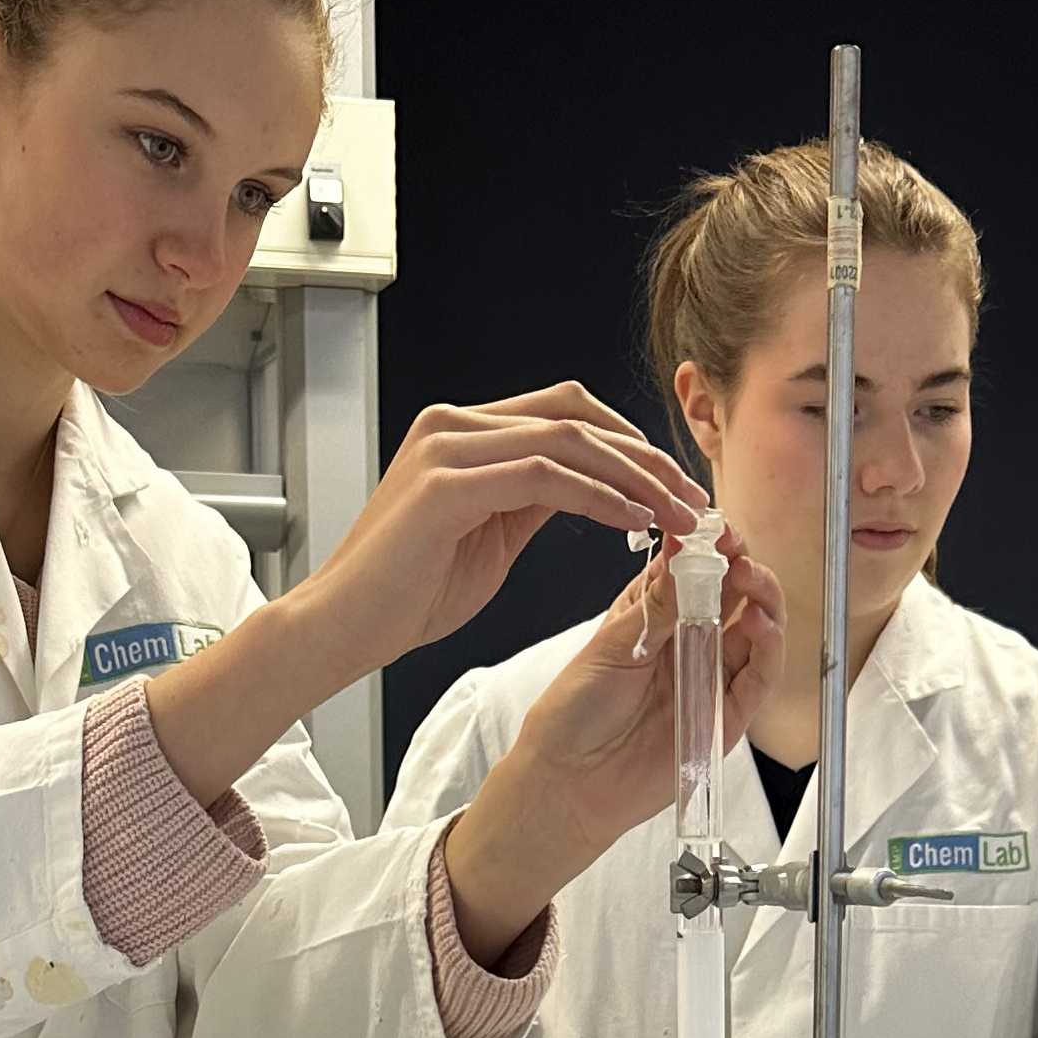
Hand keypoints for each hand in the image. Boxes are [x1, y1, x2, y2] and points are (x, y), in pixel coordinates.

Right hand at [294, 384, 710, 686]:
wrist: (343, 627)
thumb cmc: (407, 592)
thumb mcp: (491, 534)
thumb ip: (535, 499)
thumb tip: (593, 483)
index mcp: (463, 432)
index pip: (565, 410)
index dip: (629, 440)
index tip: (673, 482)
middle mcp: (454, 425)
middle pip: (576, 415)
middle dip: (646, 456)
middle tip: (694, 498)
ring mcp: (447, 448)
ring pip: (567, 440)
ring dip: (635, 477)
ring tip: (678, 514)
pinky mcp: (446, 485)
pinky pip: (544, 478)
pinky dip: (599, 497)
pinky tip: (632, 522)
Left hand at [440, 539, 785, 963]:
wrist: (567, 780)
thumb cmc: (574, 713)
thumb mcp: (613, 645)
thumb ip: (657, 603)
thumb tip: (685, 548)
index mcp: (656, 617)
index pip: (697, 572)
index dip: (712, 548)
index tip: (719, 528)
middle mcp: (688, 644)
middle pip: (736, 598)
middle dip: (745, 570)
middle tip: (741, 555)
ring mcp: (710, 680)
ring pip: (757, 634)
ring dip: (764, 603)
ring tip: (754, 583)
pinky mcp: (725, 718)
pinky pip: (758, 681)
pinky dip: (768, 651)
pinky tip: (760, 626)